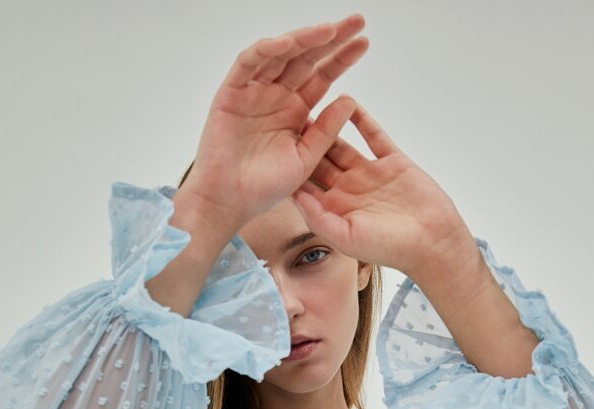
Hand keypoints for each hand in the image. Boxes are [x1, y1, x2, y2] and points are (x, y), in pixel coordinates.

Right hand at [178, 14, 368, 227]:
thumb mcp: (306, 158)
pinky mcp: (231, 93)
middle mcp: (276, 96)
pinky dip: (265, 51)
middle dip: (330, 39)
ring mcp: (253, 92)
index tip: (364, 43)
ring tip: (328, 30)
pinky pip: (248, 64)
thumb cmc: (265, 187)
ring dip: (303, 40)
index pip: (322, 76)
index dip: (341, 58)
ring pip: (280, 56)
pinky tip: (286, 44)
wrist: (230, 202)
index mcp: (295, 111)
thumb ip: (326, 131)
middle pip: (306, 59)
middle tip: (356, 21)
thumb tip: (350, 100)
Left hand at [291, 101, 471, 276]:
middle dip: (301, 140)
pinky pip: (373, 135)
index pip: (305, 184)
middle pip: (319, 160)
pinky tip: (347, 100)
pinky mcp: (392, 162)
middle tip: (279, 113)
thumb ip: (319, 217)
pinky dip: (361, 119)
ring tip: (307, 101)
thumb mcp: (346, 237)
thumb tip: (294, 194)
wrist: (432, 242)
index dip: (287, 167)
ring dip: (326, 125)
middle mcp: (348, 190)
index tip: (266, 146)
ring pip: (343, 144)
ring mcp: (370, 175)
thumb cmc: (389, 247)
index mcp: (334, 210)